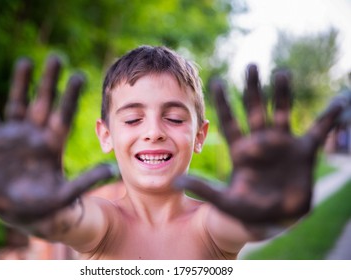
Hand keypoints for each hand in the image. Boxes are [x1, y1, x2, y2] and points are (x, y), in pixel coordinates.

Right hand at [0, 56, 116, 222]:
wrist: (19, 212)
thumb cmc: (45, 206)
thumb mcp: (66, 195)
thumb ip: (87, 181)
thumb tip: (112, 170)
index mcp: (54, 143)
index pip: (64, 114)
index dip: (71, 95)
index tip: (80, 75)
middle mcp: (35, 134)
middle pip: (43, 101)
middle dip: (49, 80)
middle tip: (57, 57)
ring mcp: (14, 136)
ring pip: (17, 103)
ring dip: (20, 83)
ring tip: (26, 61)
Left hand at [174, 65, 344, 222]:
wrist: (274, 218)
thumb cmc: (247, 209)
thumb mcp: (224, 200)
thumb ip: (203, 189)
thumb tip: (175, 183)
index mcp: (240, 150)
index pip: (229, 121)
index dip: (222, 102)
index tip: (216, 80)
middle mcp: (260, 142)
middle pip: (255, 110)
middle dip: (252, 89)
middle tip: (250, 65)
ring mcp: (282, 144)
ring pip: (282, 112)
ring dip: (282, 93)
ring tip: (282, 72)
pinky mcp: (303, 151)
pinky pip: (317, 130)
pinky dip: (328, 118)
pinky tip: (339, 102)